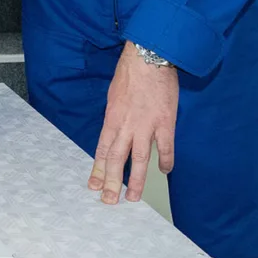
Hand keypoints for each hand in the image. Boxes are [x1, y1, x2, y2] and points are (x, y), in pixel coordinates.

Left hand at [88, 42, 178, 203]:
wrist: (148, 58)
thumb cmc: (130, 73)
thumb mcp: (114, 96)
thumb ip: (115, 117)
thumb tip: (115, 132)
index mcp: (112, 119)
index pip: (102, 150)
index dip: (97, 169)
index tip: (93, 185)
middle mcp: (126, 126)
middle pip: (116, 159)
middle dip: (111, 182)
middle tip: (108, 200)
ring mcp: (146, 126)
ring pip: (139, 160)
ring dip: (135, 180)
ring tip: (133, 197)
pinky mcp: (165, 123)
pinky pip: (165, 148)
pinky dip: (165, 161)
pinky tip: (165, 172)